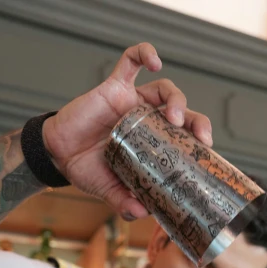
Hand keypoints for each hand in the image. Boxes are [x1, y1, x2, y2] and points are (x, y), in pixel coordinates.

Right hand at [41, 42, 212, 218]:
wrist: (59, 156)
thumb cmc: (89, 171)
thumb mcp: (111, 191)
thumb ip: (125, 202)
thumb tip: (143, 213)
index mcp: (153, 143)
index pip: (185, 137)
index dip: (200, 140)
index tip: (207, 151)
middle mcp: (148, 120)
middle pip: (182, 113)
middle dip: (197, 121)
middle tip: (201, 137)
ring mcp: (132, 102)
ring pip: (164, 89)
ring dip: (177, 99)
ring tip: (174, 116)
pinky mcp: (114, 87)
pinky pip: (131, 62)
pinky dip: (144, 55)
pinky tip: (154, 61)